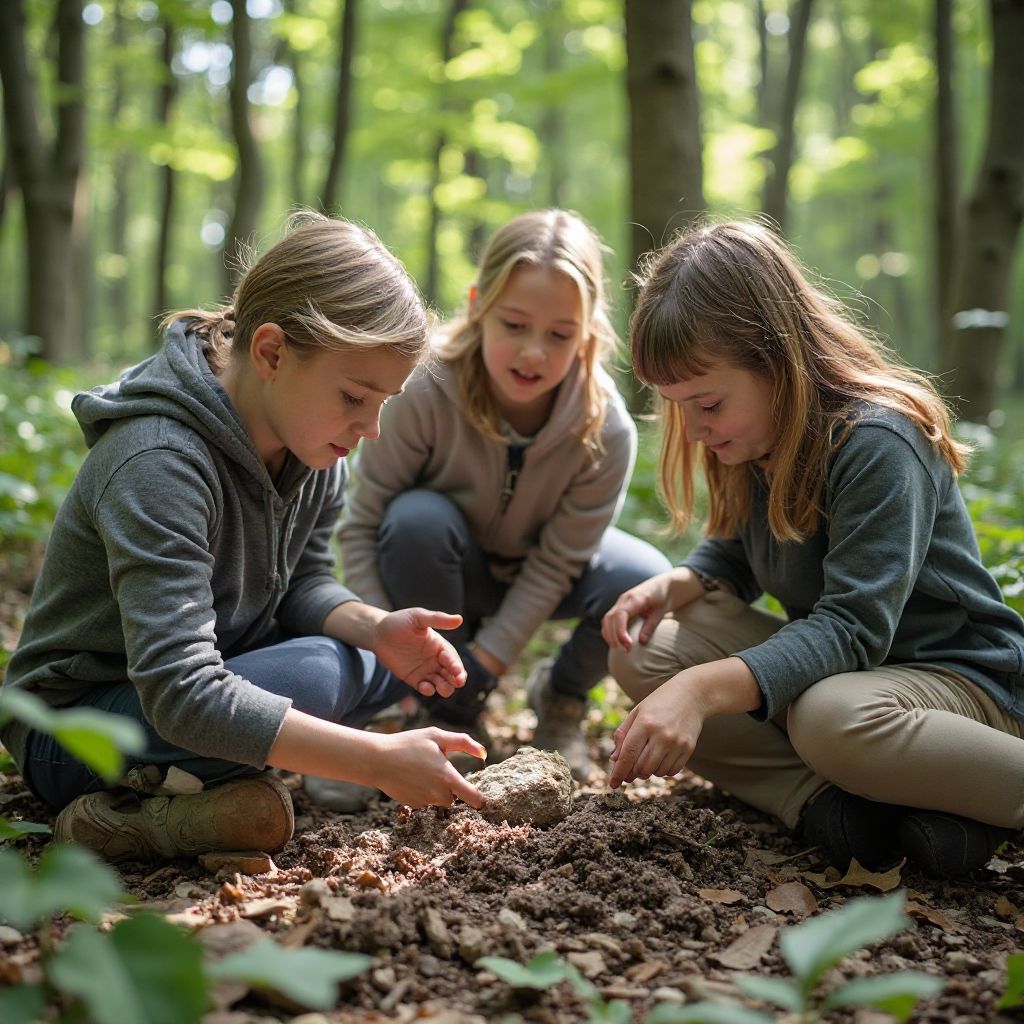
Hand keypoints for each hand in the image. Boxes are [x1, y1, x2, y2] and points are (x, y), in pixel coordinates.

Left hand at [371, 608, 466, 696]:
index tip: (454, 667)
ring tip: (441, 687)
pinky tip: (424, 686)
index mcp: (440, 645)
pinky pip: (426, 688)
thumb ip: (437, 619)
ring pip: (443, 684)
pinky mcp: (414, 679)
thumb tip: (459, 619)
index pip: (453, 658)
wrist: (377, 634)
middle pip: (453, 674)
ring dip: (446, 688)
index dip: (457, 664)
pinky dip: (429, 690)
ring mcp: (426, 670)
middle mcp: (436, 659)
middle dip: (458, 679)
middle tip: (457, 681)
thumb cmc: (398, 622)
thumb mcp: (418, 617)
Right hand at [372, 728, 485, 808]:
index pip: (472, 797)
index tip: (481, 800)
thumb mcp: (436, 736)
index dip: (479, 800)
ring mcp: (424, 801)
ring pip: (438, 800)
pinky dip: (421, 793)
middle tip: (436, 770)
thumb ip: (463, 742)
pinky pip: (424, 802)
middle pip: (453, 798)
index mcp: (448, 777)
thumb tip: (483, 754)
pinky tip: (411, 779)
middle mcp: (438, 793)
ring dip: (435, 790)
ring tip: (421, 771)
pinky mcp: (412, 805)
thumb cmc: (409, 744)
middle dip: (449, 787)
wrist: (378, 759)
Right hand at [601, 572, 676, 651]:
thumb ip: (650, 626)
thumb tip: (641, 642)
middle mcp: (624, 599)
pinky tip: (617, 641)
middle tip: (625, 650)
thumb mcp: (660, 612)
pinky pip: (610, 619)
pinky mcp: (620, 606)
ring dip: (609, 634)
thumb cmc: (664, 598)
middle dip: (613, 636)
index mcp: (635, 598)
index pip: (620, 615)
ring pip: (607, 618)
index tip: (628, 645)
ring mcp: (620, 602)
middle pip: (609, 617)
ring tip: (618, 648)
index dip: (620, 632)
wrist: (664, 585)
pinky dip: (610, 630)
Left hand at [608, 673, 704, 788]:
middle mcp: (661, 734)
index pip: (628, 754)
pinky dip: (662, 771)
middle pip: (641, 767)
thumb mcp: (637, 712)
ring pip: (656, 772)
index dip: (619, 772)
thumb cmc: (659, 703)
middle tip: (630, 772)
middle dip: (632, 773)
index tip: (613, 784)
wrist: (692, 695)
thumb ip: (623, 734)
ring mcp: (676, 742)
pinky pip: (671, 771)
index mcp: (645, 723)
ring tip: (647, 758)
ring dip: (648, 772)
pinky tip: (661, 759)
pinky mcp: (688, 748)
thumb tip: (615, 759)